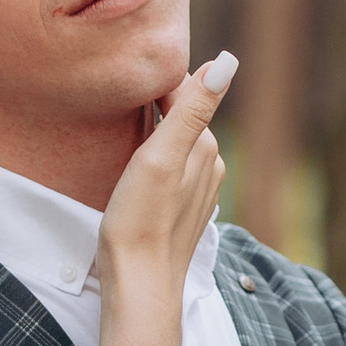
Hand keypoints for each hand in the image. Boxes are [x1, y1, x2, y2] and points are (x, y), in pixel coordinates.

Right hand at [93, 55, 234, 313]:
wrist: (139, 283)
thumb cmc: (140, 221)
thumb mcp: (161, 157)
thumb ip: (192, 109)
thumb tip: (225, 61)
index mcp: (205, 147)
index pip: (183, 94)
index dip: (153, 85)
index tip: (125, 74)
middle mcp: (210, 166)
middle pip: (182, 118)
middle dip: (158, 107)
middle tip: (120, 96)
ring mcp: (199, 190)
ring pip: (178, 145)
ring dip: (156, 135)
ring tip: (124, 128)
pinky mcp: (184, 210)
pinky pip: (173, 170)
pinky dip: (156, 161)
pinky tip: (137, 169)